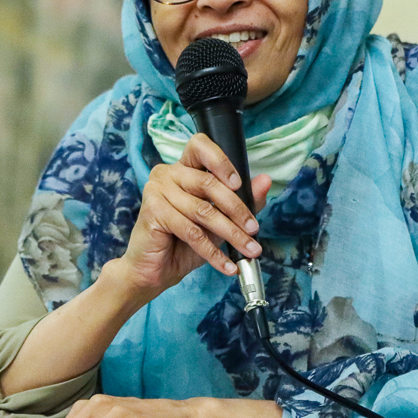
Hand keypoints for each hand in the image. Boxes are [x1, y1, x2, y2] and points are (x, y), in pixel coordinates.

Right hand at [113, 134, 272, 296]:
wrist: (154, 271)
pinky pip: (191, 231)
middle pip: (208, 183)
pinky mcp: (152, 211)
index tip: (239, 184)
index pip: (201, 146)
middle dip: (237, 209)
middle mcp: (167, 173)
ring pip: (203, 210)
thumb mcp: (218, 221)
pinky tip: (227, 265)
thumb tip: (265, 181)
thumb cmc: (183, 243)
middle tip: (254, 229)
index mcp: (182, 168)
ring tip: (249, 249)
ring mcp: (156, 190)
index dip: (221, 161)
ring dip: (231, 234)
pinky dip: (213, 251)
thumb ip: (242, 200)